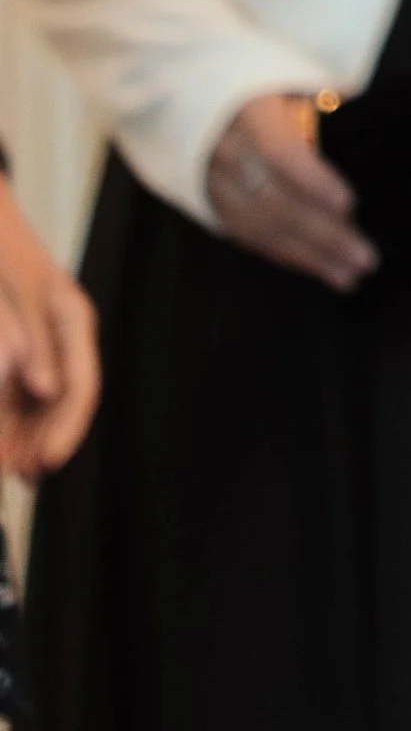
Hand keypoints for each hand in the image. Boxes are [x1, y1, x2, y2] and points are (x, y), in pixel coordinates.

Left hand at [0, 174, 99, 474]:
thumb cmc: (1, 254)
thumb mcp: (13, 297)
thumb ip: (31, 343)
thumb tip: (46, 389)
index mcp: (72, 318)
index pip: (82, 385)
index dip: (68, 429)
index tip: (47, 462)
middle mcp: (68, 333)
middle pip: (68, 399)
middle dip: (48, 441)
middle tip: (24, 477)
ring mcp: (51, 339)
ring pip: (49, 400)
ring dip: (31, 436)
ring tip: (10, 469)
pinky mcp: (31, 344)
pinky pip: (30, 389)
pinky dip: (18, 418)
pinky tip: (5, 444)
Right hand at [206, 92, 377, 291]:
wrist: (195, 90)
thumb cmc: (262, 78)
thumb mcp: (291, 75)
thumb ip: (324, 100)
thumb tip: (366, 119)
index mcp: (248, 112)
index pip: (279, 153)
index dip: (313, 181)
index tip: (350, 204)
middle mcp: (226, 150)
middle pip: (275, 201)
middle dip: (323, 234)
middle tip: (365, 258)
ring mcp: (213, 181)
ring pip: (262, 227)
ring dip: (308, 256)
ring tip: (349, 275)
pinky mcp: (212, 203)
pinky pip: (249, 236)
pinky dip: (286, 254)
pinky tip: (318, 268)